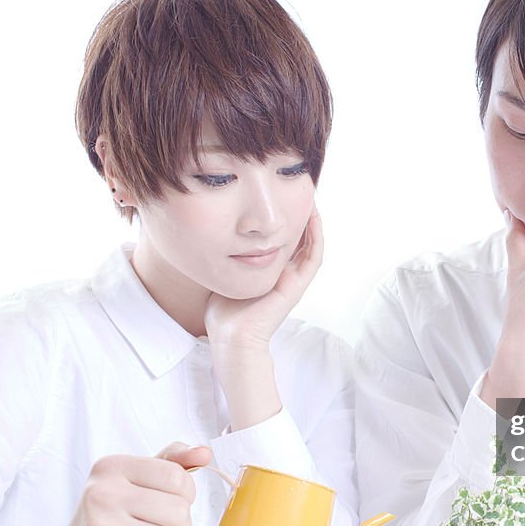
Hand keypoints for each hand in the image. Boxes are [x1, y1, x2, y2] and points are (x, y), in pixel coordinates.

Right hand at [12, 442, 211, 525]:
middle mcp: (104, 491)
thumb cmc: (107, 523)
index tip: (168, 506)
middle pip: (180, 510)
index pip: (177, 476)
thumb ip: (171, 463)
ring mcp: (103, 524)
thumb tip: (205, 452)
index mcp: (112, 467)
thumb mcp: (135, 484)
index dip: (185, 497)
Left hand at [204, 209, 322, 429]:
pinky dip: (315, 235)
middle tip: (297, 186)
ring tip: (308, 194)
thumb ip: (224, 257)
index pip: (283, 238)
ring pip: (311, 242)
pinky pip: (313, 255)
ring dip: (312, 219)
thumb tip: (209, 232)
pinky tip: (312, 214)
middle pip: (299, 236)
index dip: (284, 216)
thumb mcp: (224, 274)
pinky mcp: (296, 285)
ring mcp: (293, 279)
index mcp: (270, 271)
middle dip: (299, 211)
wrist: (232, 339)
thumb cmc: (224, 313)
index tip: (278, 193)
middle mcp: (285, 273)